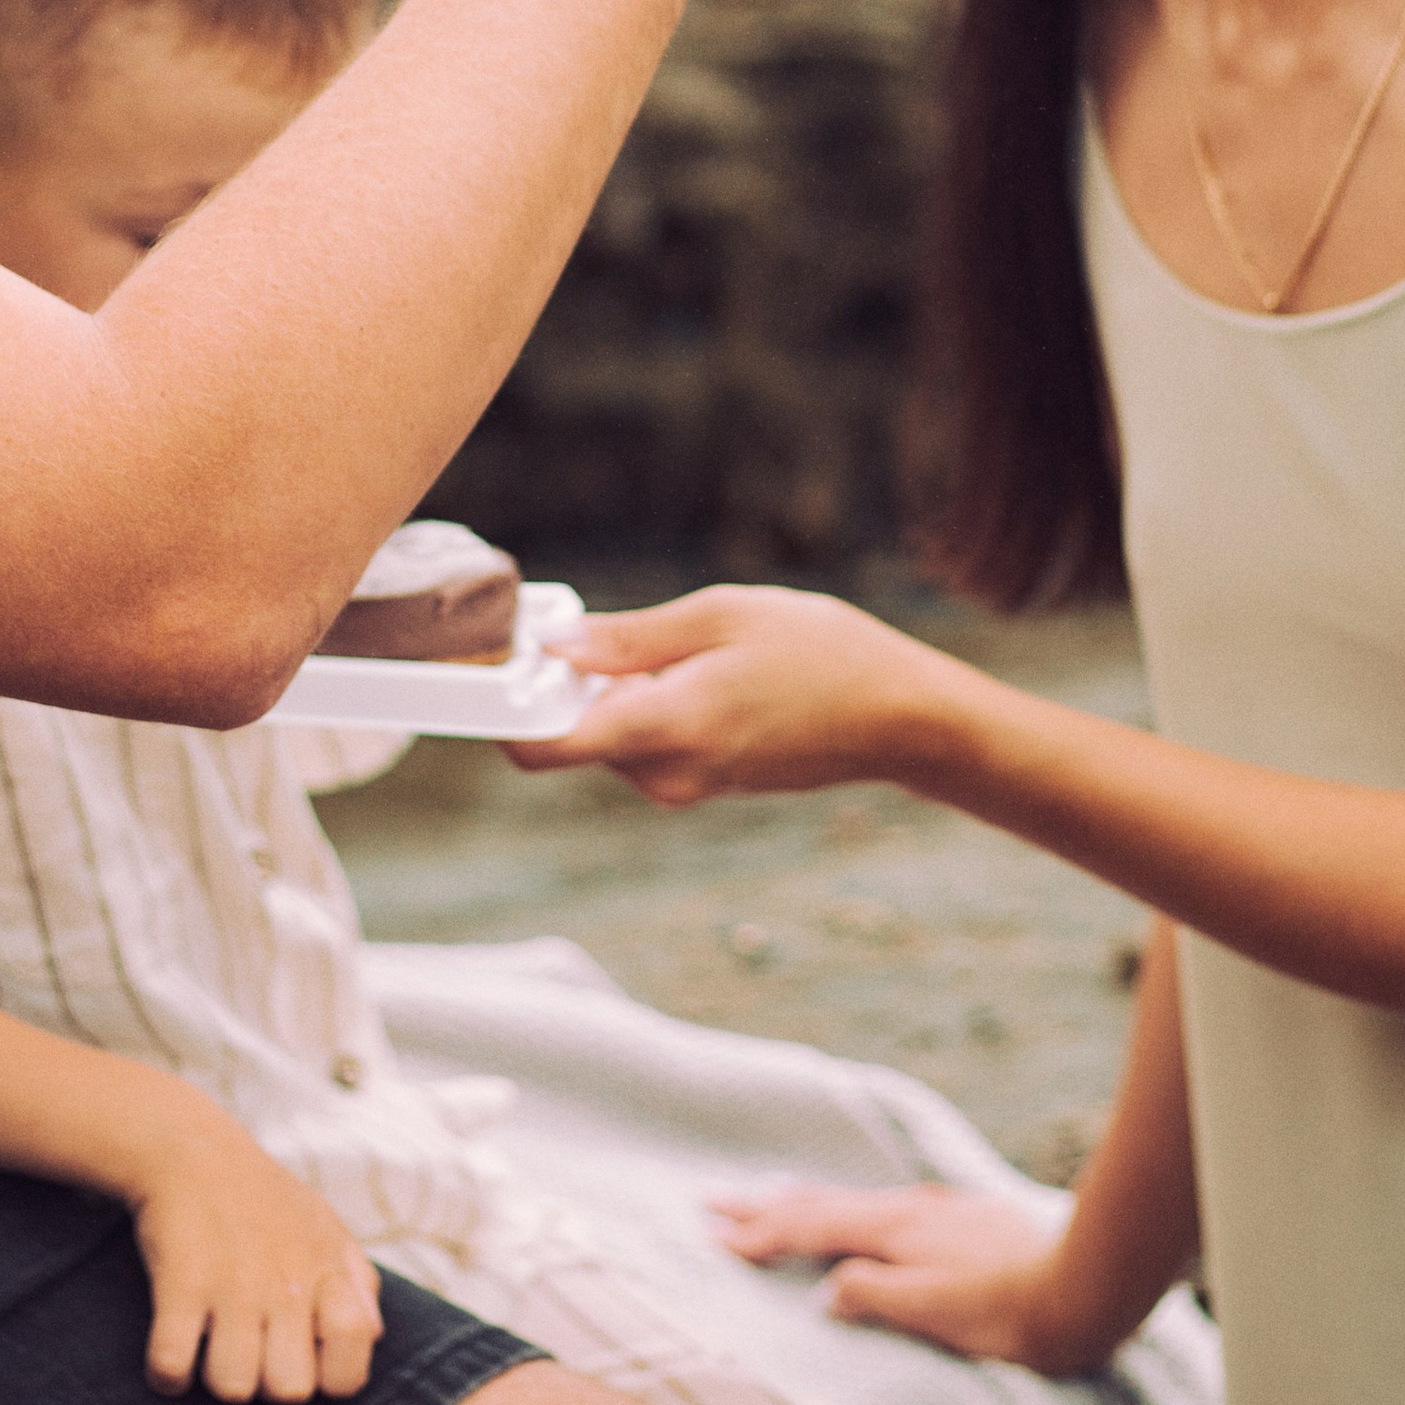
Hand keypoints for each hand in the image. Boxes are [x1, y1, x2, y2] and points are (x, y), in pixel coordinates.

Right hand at [124, 1111, 384, 1403]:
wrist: (194, 1150)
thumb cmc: (264, 1199)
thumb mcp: (326, 1229)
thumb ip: (357, 1284)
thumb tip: (373, 1335)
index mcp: (329, 1275)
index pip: (351, 1367)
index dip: (330, 1379)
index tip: (305, 1358)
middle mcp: (289, 1284)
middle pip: (290, 1391)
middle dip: (267, 1385)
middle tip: (252, 1352)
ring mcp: (235, 1286)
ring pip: (232, 1387)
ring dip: (216, 1379)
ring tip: (212, 1348)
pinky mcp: (182, 1284)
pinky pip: (172, 1366)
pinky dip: (167, 1373)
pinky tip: (173, 1349)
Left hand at [516, 582, 959, 805]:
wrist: (899, 718)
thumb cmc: (821, 654)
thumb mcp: (721, 617)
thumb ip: (629, 638)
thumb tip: (554, 644)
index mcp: (665, 727)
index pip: (543, 748)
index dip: (505, 708)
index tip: (508, 663)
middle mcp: (667, 773)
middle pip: (573, 736)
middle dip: (570, 686)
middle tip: (600, 627)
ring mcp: (688, 787)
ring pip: (612, 738)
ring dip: (617, 694)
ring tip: (679, 645)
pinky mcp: (705, 787)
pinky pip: (648, 746)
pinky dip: (649, 709)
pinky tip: (701, 672)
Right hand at [711, 1182, 1094, 1369]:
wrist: (1079, 1285)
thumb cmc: (1007, 1313)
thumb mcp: (932, 1312)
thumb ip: (872, 1294)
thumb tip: (826, 1288)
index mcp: (893, 1230)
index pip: (811, 1229)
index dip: (762, 1234)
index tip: (716, 1236)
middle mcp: (908, 1209)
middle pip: (822, 1204)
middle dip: (766, 1207)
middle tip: (714, 1203)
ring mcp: (935, 1210)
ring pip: (851, 1201)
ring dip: (802, 1202)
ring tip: (770, 1198)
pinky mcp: (957, 1220)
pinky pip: (879, 1206)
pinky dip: (845, 1208)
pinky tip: (856, 1214)